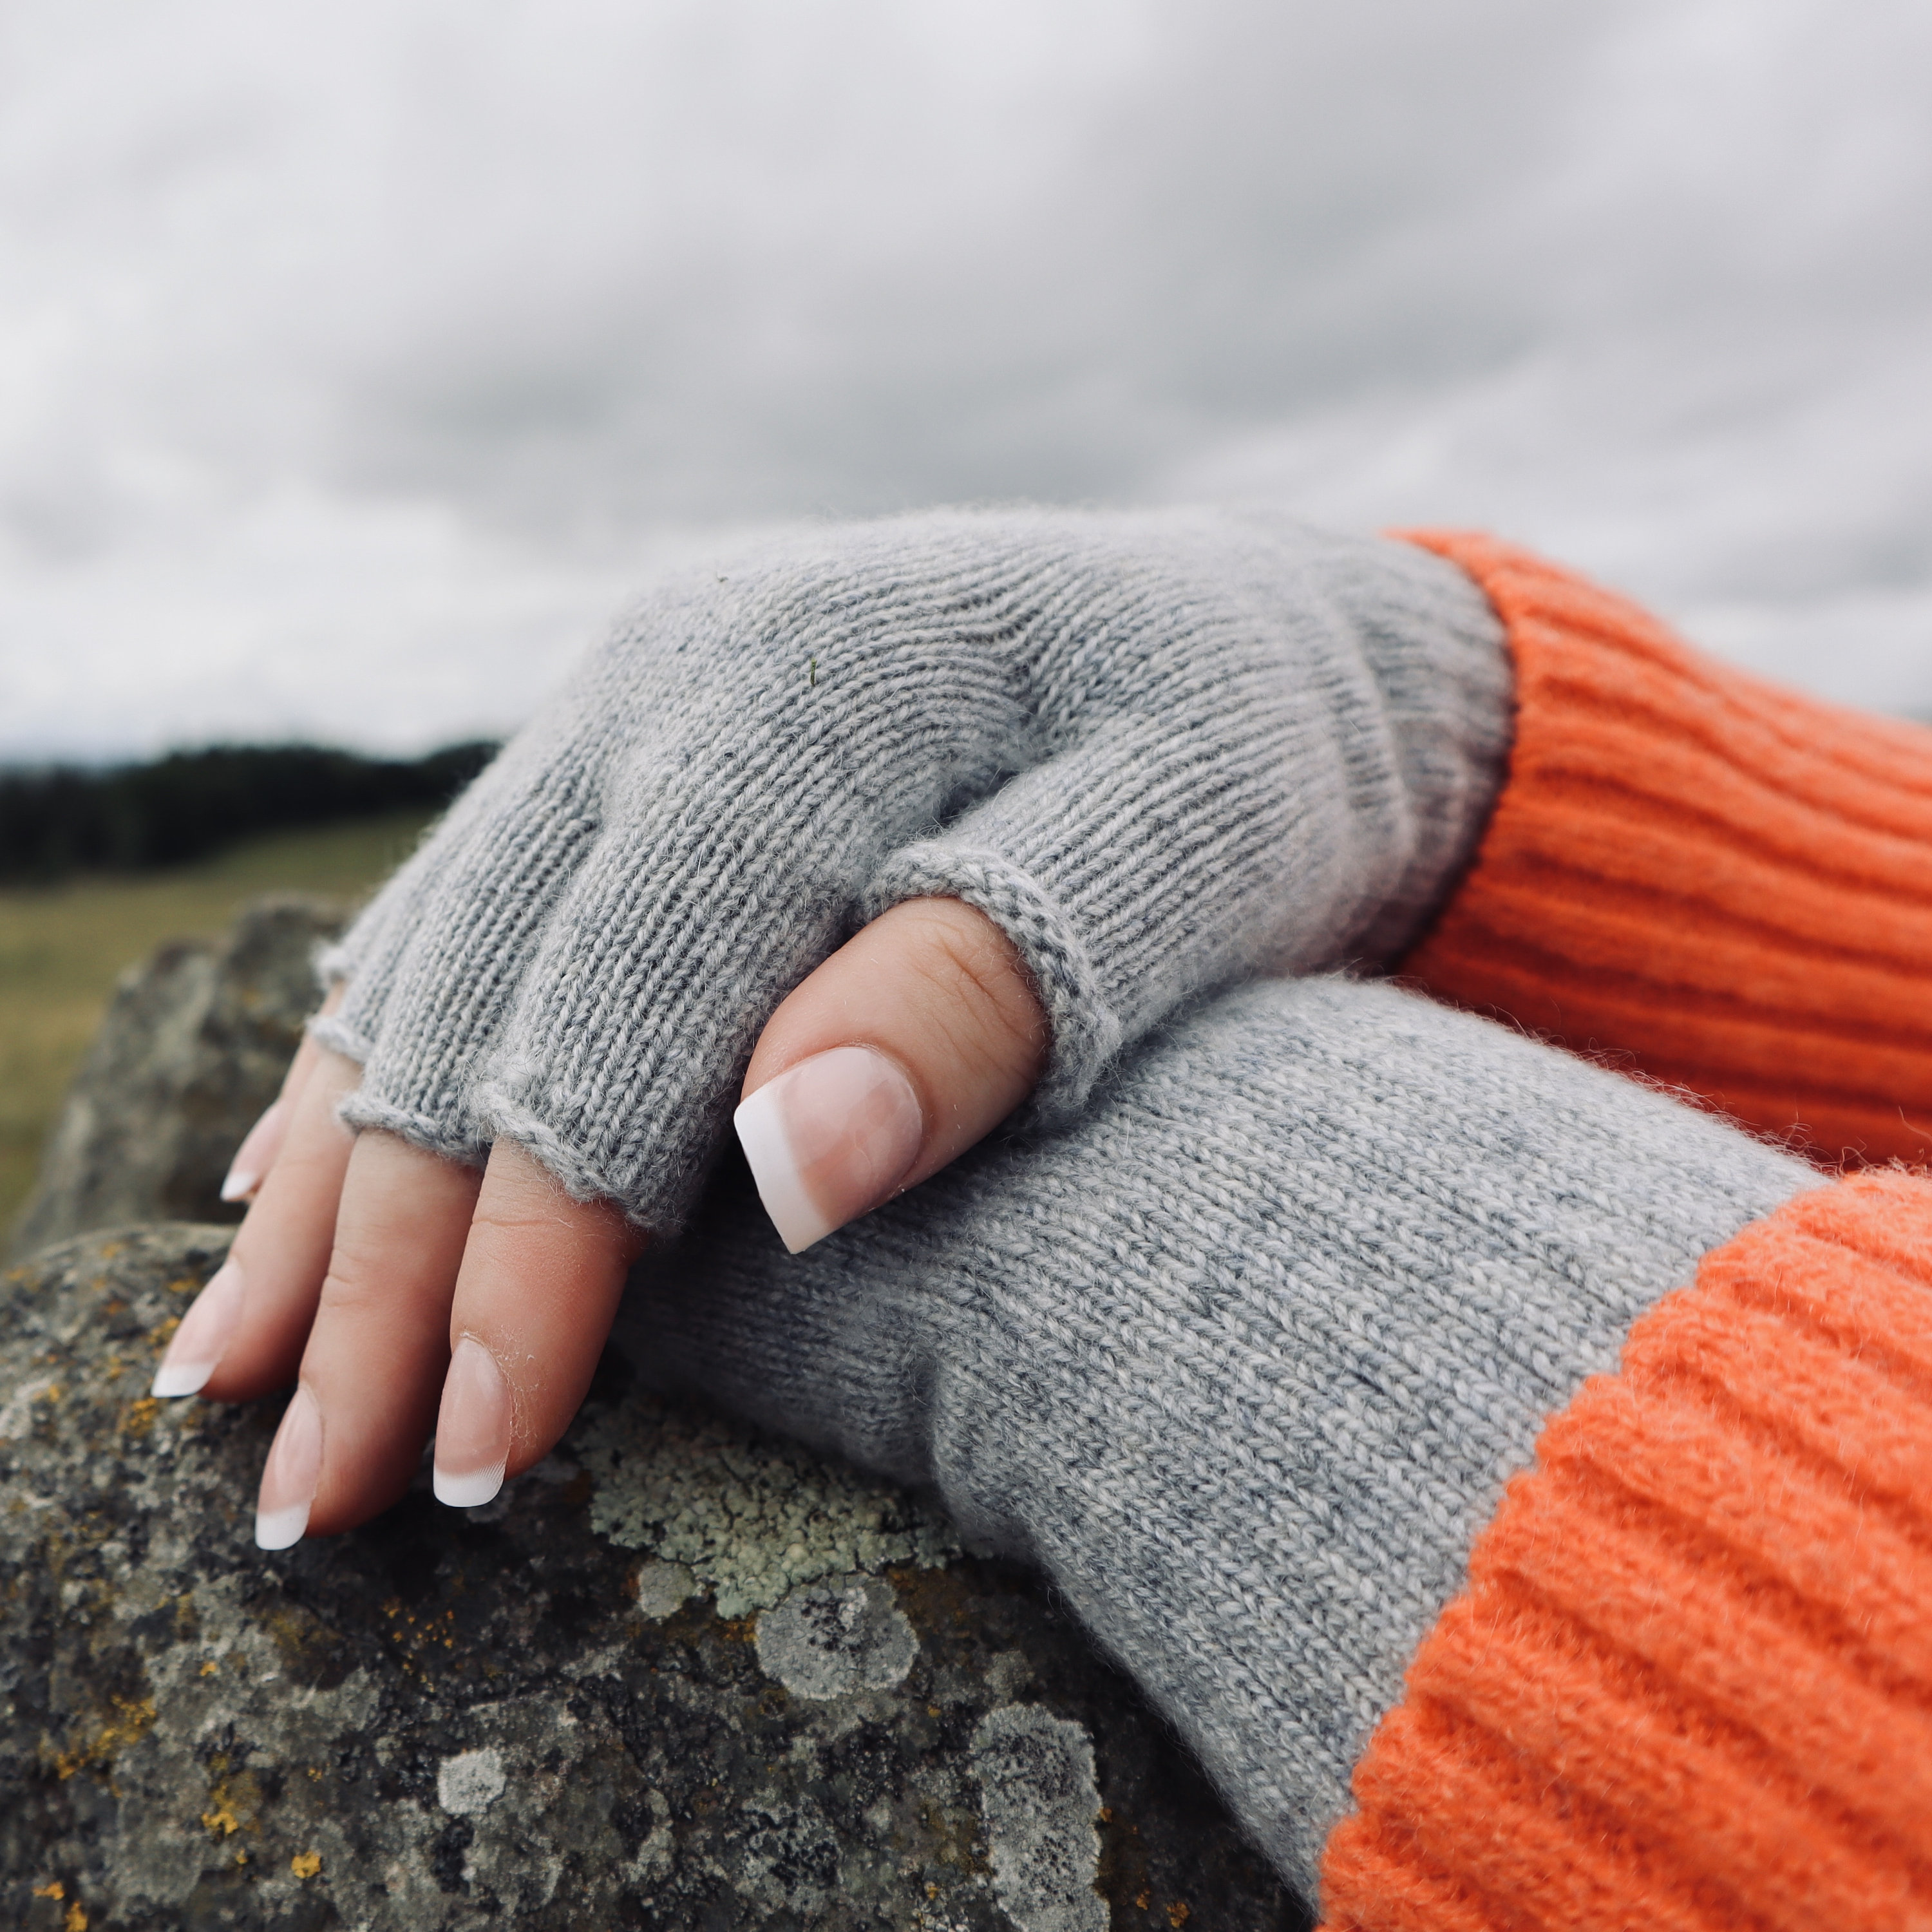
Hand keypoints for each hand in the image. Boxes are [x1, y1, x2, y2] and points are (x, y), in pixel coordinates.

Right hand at [151, 508, 1509, 1542]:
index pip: (614, 1002)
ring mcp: (632, 705)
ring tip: (238, 1374)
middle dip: (390, 1254)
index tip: (490, 1443)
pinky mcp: (631, 754)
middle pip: (478, 994)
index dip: (540, 1238)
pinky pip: (461, 921)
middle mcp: (668, 676)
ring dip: (336, 1180)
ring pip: (426, 962)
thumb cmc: (1248, 764)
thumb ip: (979, 995)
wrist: (1258, 642)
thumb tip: (781, 1175)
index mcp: (796, 689)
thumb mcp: (1178, 853)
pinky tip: (295, 1178)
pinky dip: (376, 1064)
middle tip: (317, 1491)